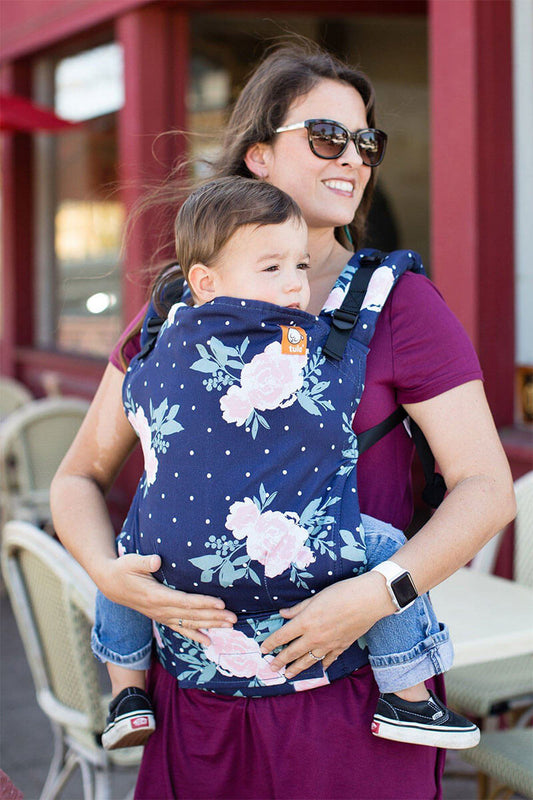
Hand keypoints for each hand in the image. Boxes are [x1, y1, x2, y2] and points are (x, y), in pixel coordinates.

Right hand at [100, 553, 236, 646]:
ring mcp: (161, 615)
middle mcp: (160, 610)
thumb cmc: (123, 569)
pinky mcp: (161, 617)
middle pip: (192, 615)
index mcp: (155, 596)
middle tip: (233, 619)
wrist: (111, 584)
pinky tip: (208, 641)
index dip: (203, 603)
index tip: (221, 604)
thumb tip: (158, 560)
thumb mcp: (132, 562)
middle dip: (214, 617)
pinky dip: (195, 634)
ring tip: (229, 626)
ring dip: (210, 625)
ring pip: (189, 623)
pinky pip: (180, 628)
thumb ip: (145, 562)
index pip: (185, 602)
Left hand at [260, 572, 393, 678]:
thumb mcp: (316, 597)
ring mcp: (328, 644)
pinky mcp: (341, 646)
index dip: (271, 643)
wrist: (368, 600)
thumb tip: (282, 614)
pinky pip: (328, 659)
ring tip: (287, 674)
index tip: (263, 649)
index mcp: (306, 621)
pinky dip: (322, 664)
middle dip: (280, 661)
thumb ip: (298, 608)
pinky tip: (318, 668)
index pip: (283, 636)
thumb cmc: (341, 593)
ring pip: (308, 660)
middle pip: (292, 652)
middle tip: (271, 668)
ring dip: (296, 668)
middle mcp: (314, 636)